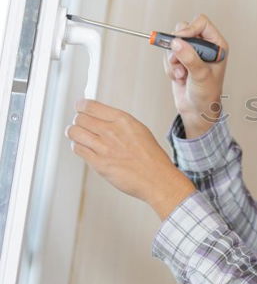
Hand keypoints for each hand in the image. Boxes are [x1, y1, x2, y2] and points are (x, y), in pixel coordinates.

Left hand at [65, 98, 196, 219]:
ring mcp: (104, 147)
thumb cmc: (151, 157)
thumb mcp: (138, 130)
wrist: (156, 178)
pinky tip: (86, 149)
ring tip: (80, 137)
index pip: (90, 106)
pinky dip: (78, 147)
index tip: (80, 109)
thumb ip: (118, 123)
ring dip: (74, 134)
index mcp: (123, 120)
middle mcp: (112, 131)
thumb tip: (99, 117)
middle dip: (79, 121)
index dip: (81, 107)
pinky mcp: (98, 163)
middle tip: (82, 126)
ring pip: (74, 132)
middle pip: (80, 118)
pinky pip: (77, 149)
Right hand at [163, 14, 228, 137]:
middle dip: (177, 47)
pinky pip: (167, 55)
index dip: (189, 29)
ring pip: (172, 43)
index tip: (180, 40)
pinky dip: (170, 67)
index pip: (202, 23)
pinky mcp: (180, 59)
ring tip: (182, 74)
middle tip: (178, 60)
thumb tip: (177, 42)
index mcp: (217, 45)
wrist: (197, 110)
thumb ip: (190, 58)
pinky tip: (179, 78)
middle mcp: (204, 46)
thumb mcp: (201, 75)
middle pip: (184, 29)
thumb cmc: (208, 94)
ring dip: (173, 60)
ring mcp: (191, 52)